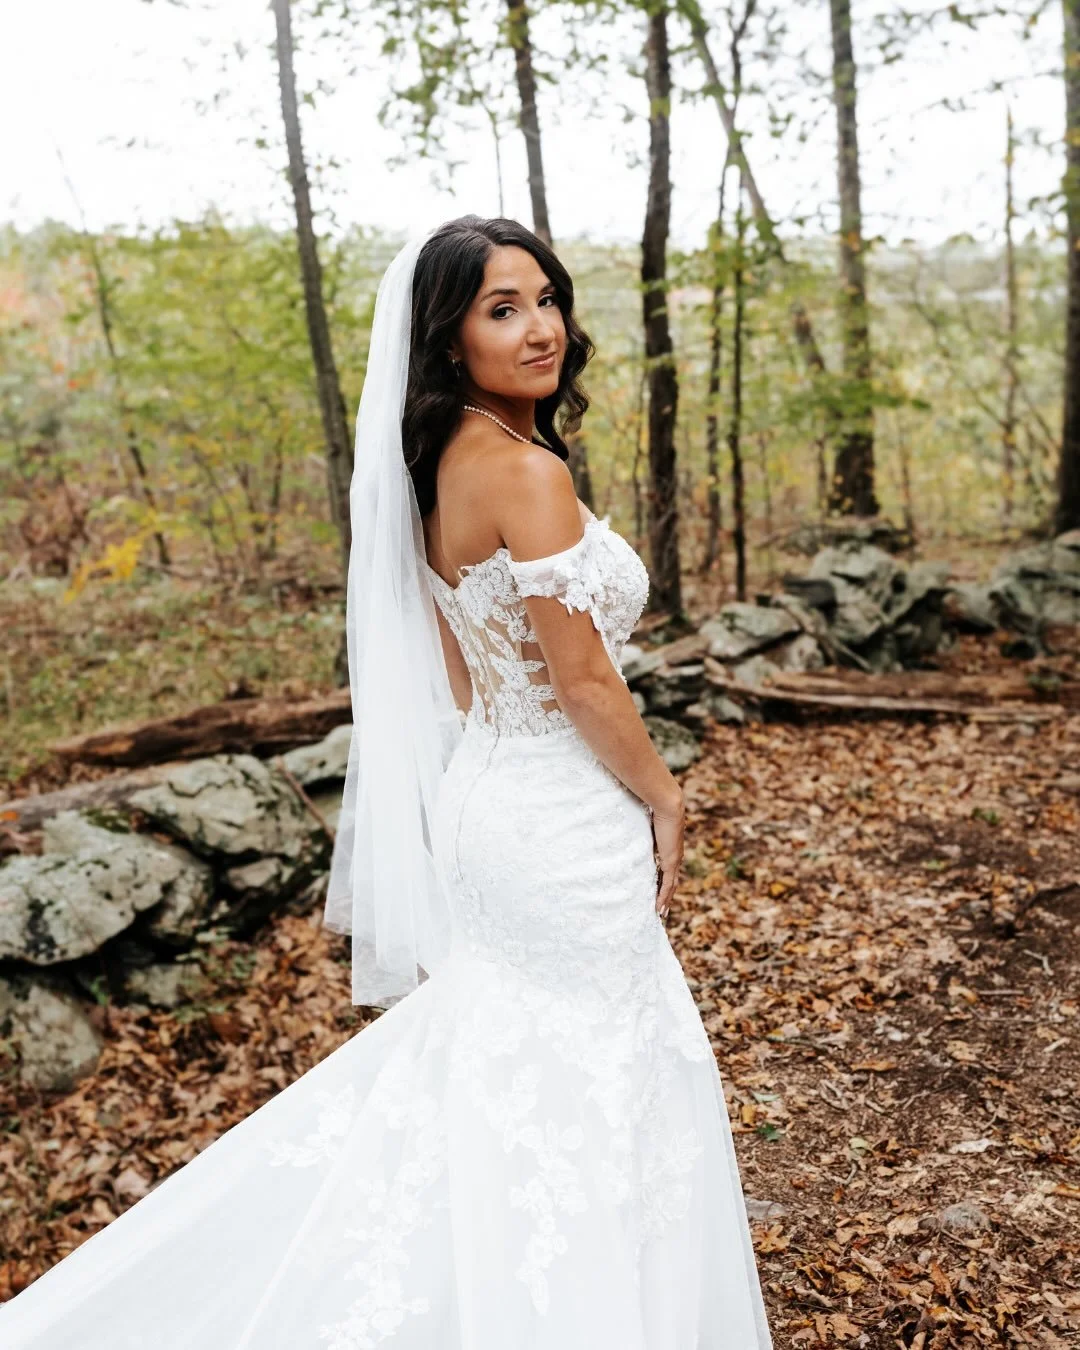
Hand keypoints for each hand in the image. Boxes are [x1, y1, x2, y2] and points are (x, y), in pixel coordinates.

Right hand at [651, 792, 684, 919]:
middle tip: (662, 909)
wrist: (668, 804)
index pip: (668, 868)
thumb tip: (631, 821)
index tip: (659, 890)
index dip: (664, 881)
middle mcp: (675, 856)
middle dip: (667, 895)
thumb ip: (641, 826)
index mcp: (671, 847)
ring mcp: (674, 860)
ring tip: (661, 913)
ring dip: (666, 900)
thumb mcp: (646, 821)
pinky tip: (659, 908)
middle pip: (671, 881)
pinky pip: (667, 884)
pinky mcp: (671, 862)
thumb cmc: (656, 807)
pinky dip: (663, 897)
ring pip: (671, 886)